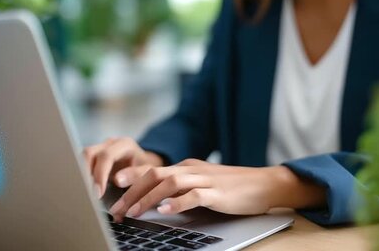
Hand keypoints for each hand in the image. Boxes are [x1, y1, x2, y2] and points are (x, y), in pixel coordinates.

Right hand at [83, 137, 163, 197]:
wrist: (146, 165)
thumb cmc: (148, 170)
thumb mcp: (149, 172)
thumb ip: (137, 175)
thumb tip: (117, 180)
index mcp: (124, 145)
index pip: (106, 156)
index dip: (100, 175)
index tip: (97, 193)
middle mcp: (110, 143)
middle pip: (88, 153)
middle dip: (84, 174)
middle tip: (86, 194)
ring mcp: (100, 148)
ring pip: (81, 157)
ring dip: (80, 175)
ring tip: (83, 192)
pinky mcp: (94, 157)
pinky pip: (82, 163)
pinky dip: (81, 176)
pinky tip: (84, 189)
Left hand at [108, 158, 325, 220]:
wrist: (265, 183)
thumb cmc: (232, 187)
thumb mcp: (202, 182)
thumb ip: (181, 186)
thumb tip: (156, 198)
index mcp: (186, 166)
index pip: (152, 169)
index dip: (130, 179)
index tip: (113, 191)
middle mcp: (192, 169)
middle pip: (154, 174)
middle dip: (132, 192)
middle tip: (116, 209)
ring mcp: (205, 179)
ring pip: (169, 183)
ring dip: (148, 198)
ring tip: (134, 212)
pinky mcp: (217, 193)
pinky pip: (194, 195)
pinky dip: (178, 203)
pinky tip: (165, 211)